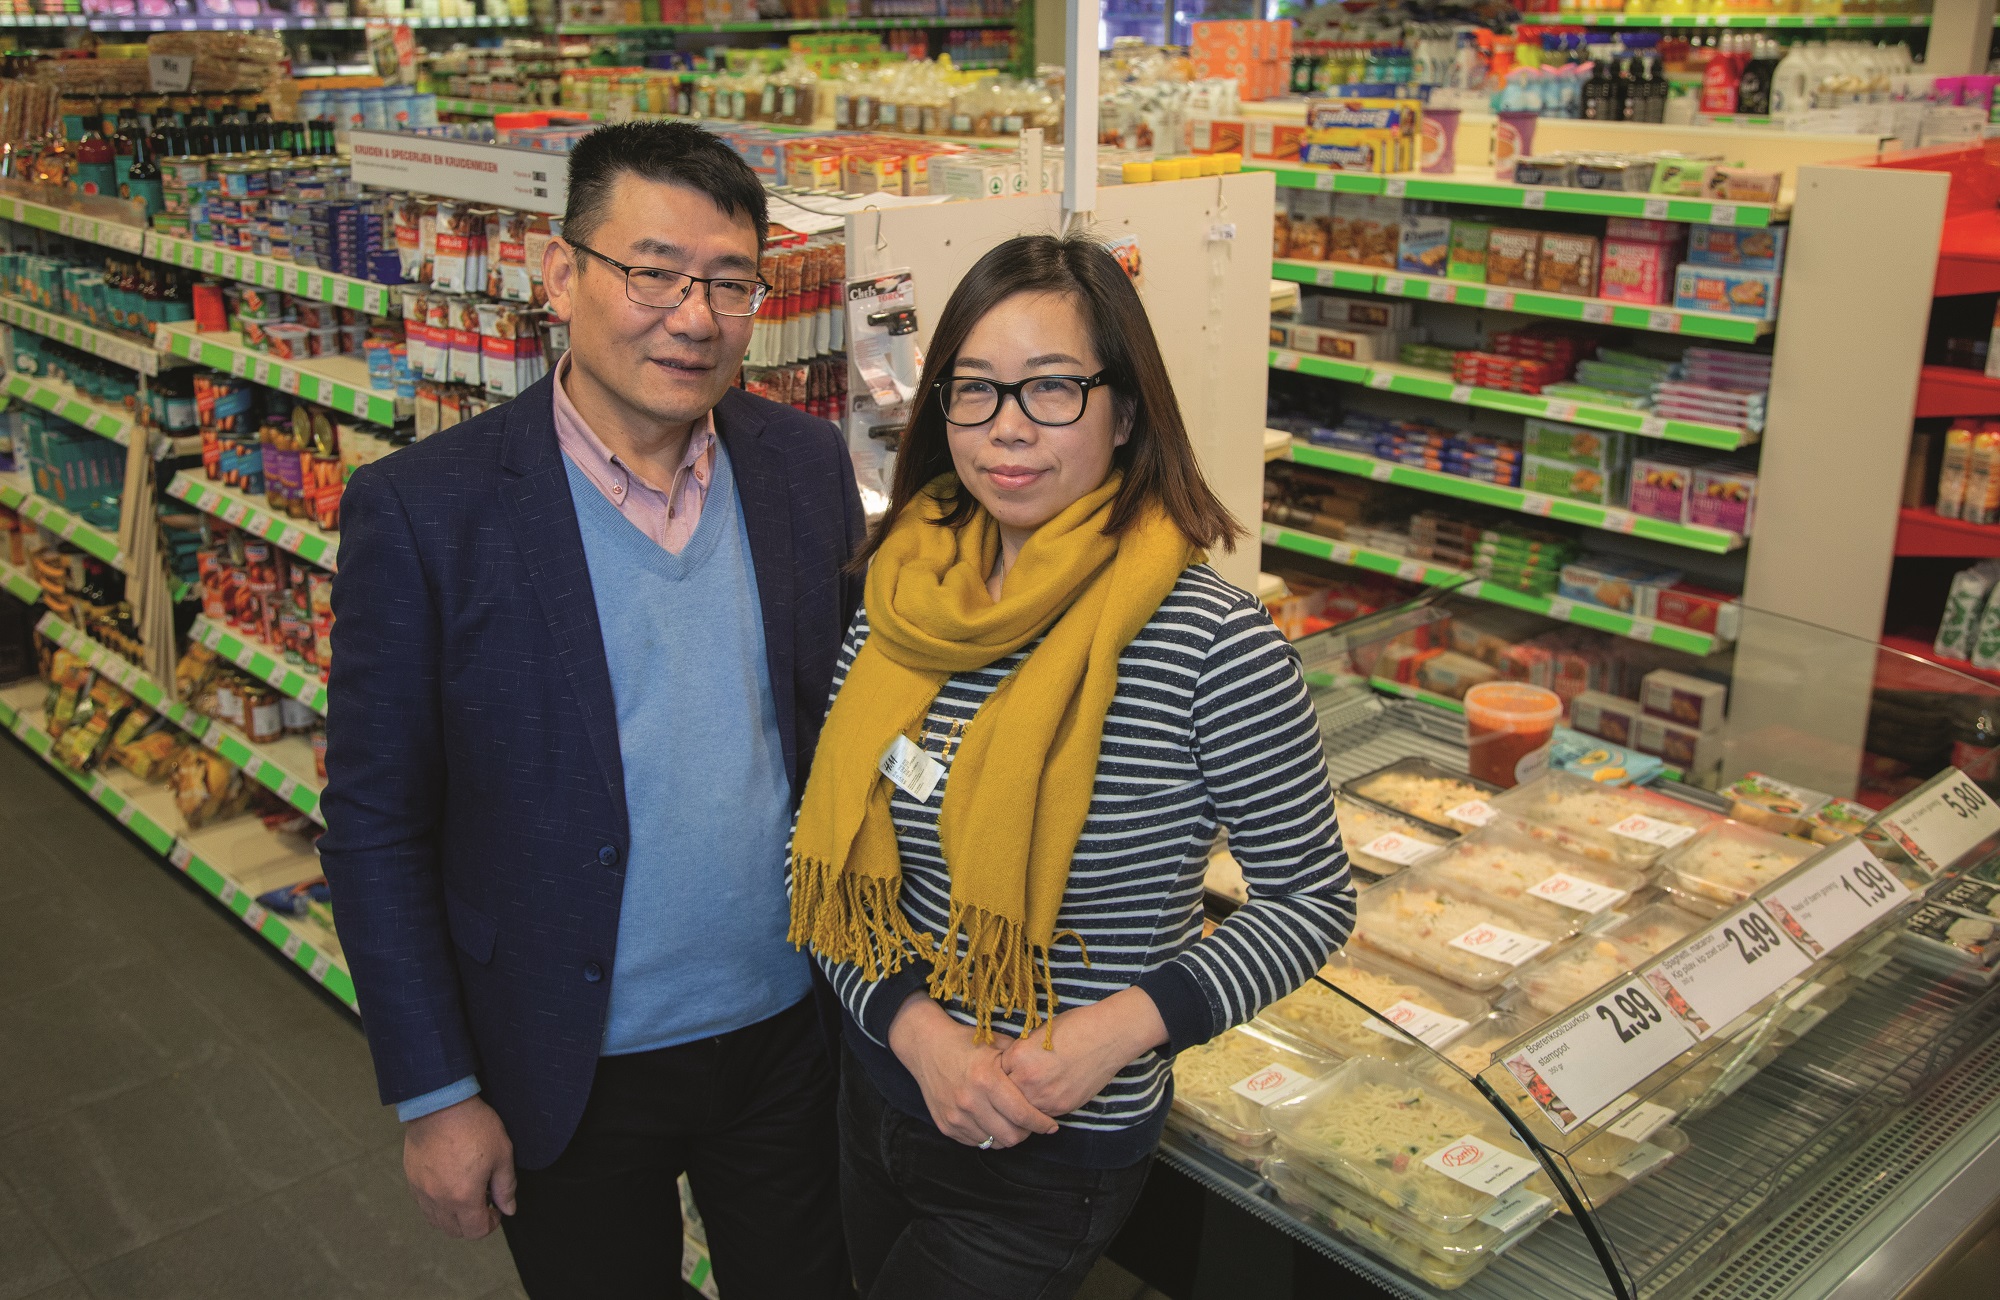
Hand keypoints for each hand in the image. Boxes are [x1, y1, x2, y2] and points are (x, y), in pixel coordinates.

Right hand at [403, 1095, 517, 1238]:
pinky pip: (424, 1206)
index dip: (491, 1224)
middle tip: (483, 1201)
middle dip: (472, 1223)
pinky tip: (448, 1186)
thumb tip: (508, 1209)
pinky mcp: (412, 1180)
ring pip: (436, 1222)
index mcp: (463, 1197)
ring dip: (453, 1217)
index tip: (496, 1208)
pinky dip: (437, 1206)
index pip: (476, 1231)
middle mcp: (439, 1200)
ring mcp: (422, 1191)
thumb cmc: (474, 1126)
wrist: (440, 1104)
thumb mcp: (501, 1154)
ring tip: (465, 1195)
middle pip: (455, 1231)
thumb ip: (505, 1186)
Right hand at [888, 994, 1060, 1148]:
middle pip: (1010, 1136)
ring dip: (1007, 1136)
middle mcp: (970, 1101)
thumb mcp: (997, 1044)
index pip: (1022, 1114)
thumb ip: (1021, 1062)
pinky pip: (975, 1141)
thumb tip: (1047, 1077)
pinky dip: (988, 1136)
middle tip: (1031, 1125)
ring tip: (1012, 1123)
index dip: (1042, 1124)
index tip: (1052, 1126)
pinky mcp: (946, 1125)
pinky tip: (992, 1122)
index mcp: (986, 1079)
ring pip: (993, 1142)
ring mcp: (956, 1116)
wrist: (926, 1046)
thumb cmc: (965, 1043)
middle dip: (1026, 1133)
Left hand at [999, 988, 1167, 1117]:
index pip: (994, 1074)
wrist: (1107, 1035)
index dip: (999, 1073)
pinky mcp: (1062, 1106)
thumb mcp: (1038, 1034)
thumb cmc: (1074, 1026)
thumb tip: (1008, 1067)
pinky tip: (1046, 1096)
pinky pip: (1041, 1114)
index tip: (1004, 1071)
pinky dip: (1040, 1108)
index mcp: (1018, 1056)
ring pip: (1021, 1110)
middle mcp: (1027, 1079)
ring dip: (1021, 1104)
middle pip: (1004, 1096)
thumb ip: (1020, 1054)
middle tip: (1012, 1088)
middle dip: (1006, 1092)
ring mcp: (1045, 1096)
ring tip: (1029, 1094)